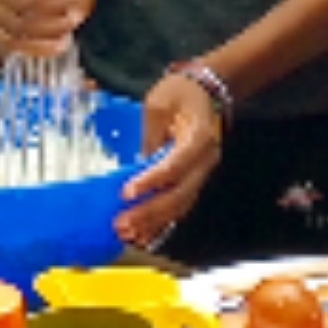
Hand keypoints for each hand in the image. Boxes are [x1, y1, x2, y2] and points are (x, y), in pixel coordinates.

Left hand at [114, 64, 228, 252]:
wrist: (206, 92)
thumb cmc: (180, 93)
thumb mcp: (158, 103)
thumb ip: (149, 135)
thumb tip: (136, 165)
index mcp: (200, 137)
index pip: (175, 165)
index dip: (152, 181)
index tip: (126, 192)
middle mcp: (205, 160)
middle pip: (180, 193)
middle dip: (150, 212)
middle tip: (121, 223)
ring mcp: (201, 173)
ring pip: (181, 205)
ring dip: (154, 222)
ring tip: (127, 234)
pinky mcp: (193, 180)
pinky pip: (179, 205)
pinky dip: (161, 221)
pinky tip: (142, 235)